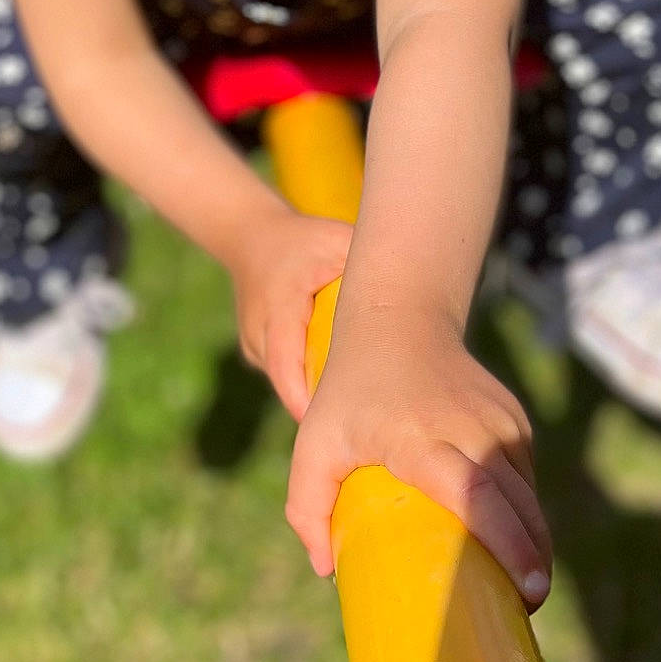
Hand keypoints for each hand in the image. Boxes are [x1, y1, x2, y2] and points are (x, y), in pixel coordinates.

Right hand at [228, 206, 352, 421]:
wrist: (249, 236)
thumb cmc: (300, 238)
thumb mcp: (336, 239)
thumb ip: (366, 261)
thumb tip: (411, 285)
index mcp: (279, 311)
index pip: (288, 369)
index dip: (308, 403)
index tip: (340, 424)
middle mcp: (260, 335)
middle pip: (292, 385)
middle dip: (324, 407)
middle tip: (368, 425)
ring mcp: (255, 347)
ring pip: (289, 384)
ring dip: (316, 395)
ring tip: (360, 406)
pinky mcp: (257, 353)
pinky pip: (286, 375)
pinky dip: (308, 380)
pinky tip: (339, 382)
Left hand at [284, 304, 551, 608]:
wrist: (399, 316)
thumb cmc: (350, 387)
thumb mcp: (314, 441)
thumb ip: (307, 506)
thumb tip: (324, 568)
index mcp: (420, 438)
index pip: (474, 492)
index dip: (506, 542)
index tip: (527, 587)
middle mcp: (470, 429)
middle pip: (516, 505)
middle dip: (532, 561)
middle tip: (525, 609)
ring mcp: (500, 422)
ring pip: (528, 496)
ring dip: (532, 541)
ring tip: (521, 586)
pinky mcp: (514, 420)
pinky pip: (525, 476)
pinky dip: (523, 511)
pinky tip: (513, 538)